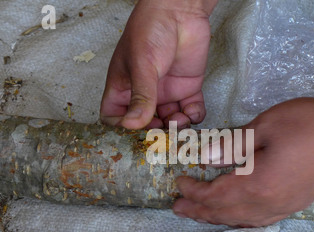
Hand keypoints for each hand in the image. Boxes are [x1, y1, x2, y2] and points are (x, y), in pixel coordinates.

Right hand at [100, 0, 217, 128]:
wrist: (181, 11)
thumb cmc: (151, 30)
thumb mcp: (142, 65)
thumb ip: (140, 96)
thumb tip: (132, 125)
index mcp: (124, 87)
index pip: (114, 116)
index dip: (122, 127)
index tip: (136, 131)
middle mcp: (144, 93)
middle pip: (145, 124)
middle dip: (155, 131)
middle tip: (165, 134)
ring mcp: (166, 92)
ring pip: (170, 121)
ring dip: (177, 126)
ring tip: (182, 120)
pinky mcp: (187, 89)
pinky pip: (191, 111)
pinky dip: (194, 116)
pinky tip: (193, 111)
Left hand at [172, 81, 313, 226]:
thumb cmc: (308, 125)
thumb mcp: (265, 127)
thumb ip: (232, 145)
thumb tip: (204, 157)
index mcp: (257, 184)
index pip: (214, 195)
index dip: (193, 191)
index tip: (178, 182)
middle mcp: (268, 204)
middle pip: (225, 213)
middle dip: (198, 211)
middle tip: (177, 208)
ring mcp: (283, 207)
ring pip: (241, 220)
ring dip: (217, 217)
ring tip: (199, 214)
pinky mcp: (294, 204)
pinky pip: (259, 220)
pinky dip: (239, 219)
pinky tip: (235, 215)